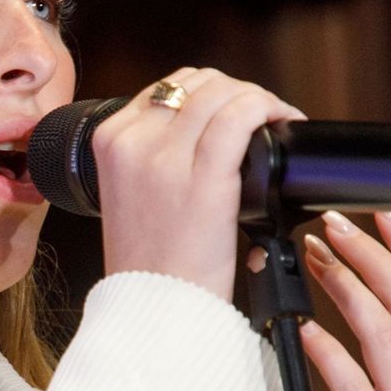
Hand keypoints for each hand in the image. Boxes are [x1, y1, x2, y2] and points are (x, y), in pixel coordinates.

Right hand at [94, 67, 306, 301]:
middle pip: (195, 83)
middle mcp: (131, 142)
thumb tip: (201, 124)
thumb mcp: (129, 193)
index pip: (165, 88)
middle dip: (234, 91)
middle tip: (259, 115)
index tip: (232, 110)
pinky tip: (282, 121)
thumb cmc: (152, 261)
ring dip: (256, 97)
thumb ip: (150, 154)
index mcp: (109, 141)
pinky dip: (268, 107)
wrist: (156, 307)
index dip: (209, 92)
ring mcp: (163, 157)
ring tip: (274, 117)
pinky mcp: (203, 177)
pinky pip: (241, 115)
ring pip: (221, 92)